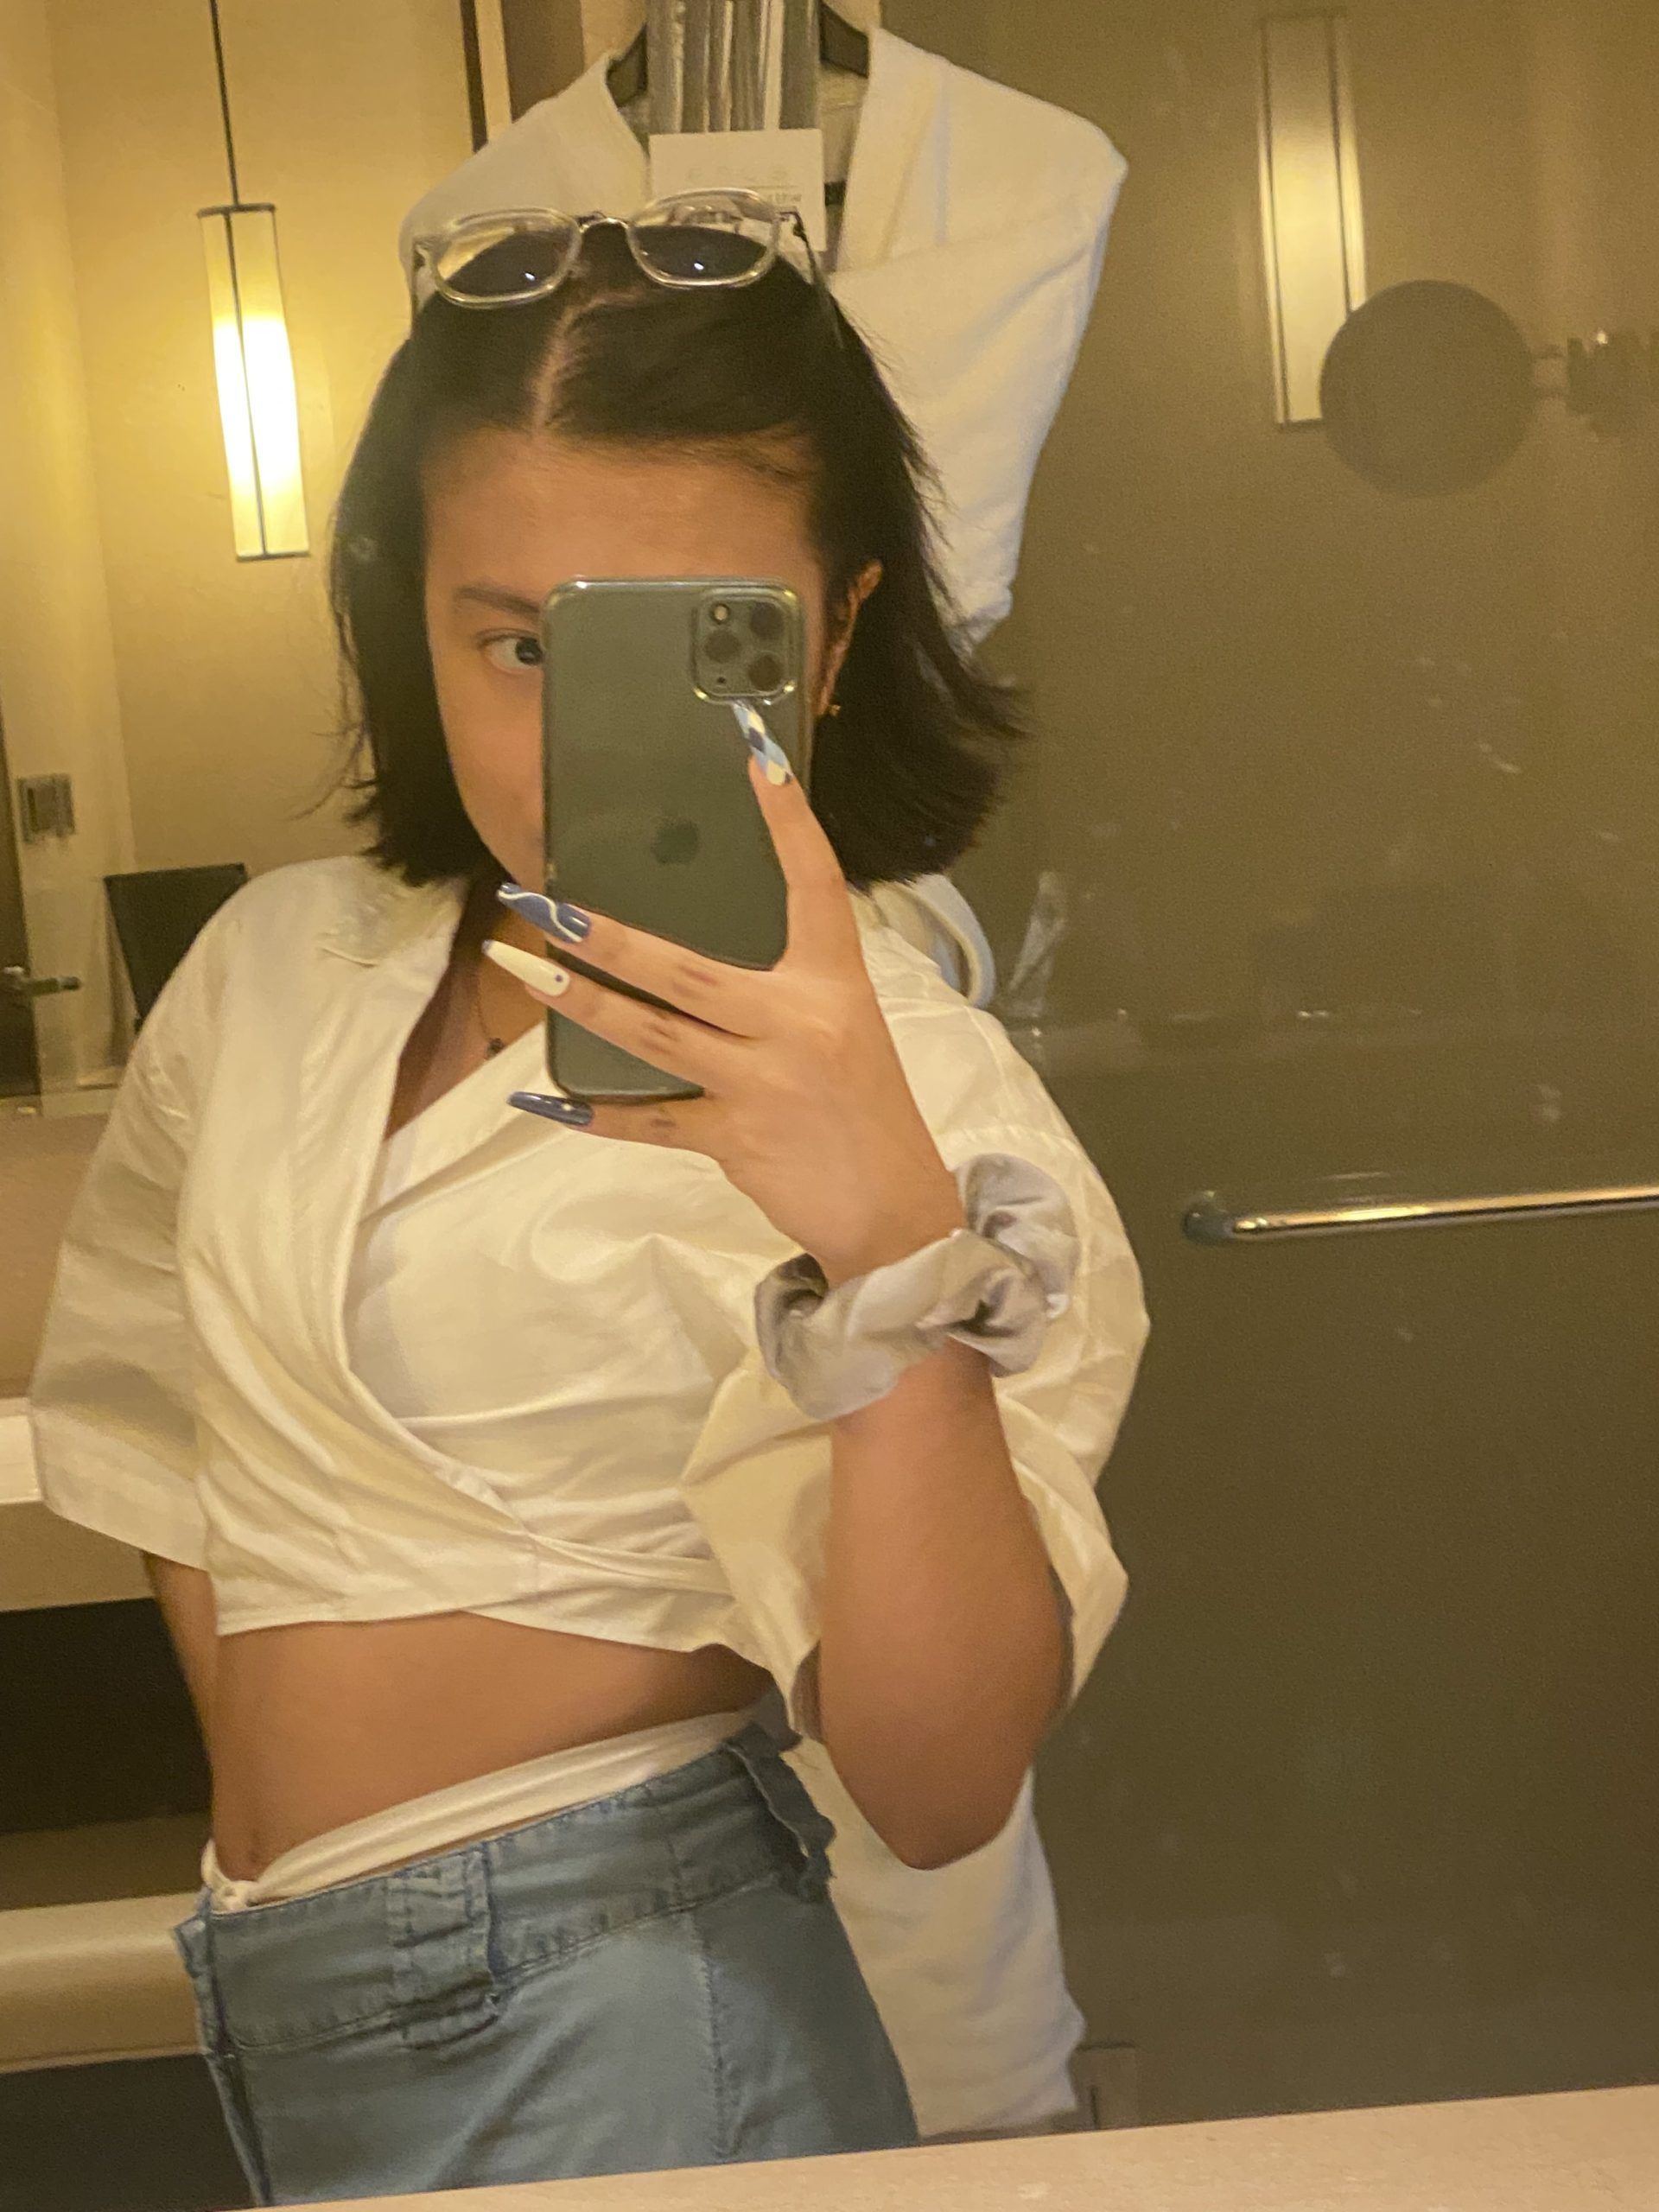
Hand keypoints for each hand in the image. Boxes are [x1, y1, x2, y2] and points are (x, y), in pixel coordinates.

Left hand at [487, 741, 964, 1285]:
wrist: (895, 1214)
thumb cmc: (864, 1112)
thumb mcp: (842, 1031)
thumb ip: (781, 992)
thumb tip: (687, 959)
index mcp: (837, 982)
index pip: (813, 883)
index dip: (786, 819)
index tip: (753, 755)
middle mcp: (801, 1022)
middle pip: (687, 969)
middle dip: (607, 934)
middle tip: (541, 902)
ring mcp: (766, 1082)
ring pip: (655, 1034)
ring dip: (583, 1002)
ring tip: (525, 970)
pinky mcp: (738, 1139)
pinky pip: (651, 1119)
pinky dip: (595, 1112)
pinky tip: (542, 1098)